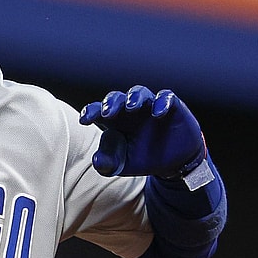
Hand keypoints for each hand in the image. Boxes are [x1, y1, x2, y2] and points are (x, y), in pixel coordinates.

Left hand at [80, 86, 205, 179]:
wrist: (173, 163)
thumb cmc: (143, 159)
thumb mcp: (123, 165)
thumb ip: (107, 163)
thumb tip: (96, 160)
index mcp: (114, 121)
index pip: (98, 111)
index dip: (91, 112)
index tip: (84, 120)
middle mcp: (130, 110)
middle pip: (117, 98)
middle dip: (111, 102)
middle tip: (107, 112)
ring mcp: (150, 106)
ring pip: (140, 92)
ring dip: (134, 97)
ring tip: (132, 107)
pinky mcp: (171, 106)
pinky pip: (166, 97)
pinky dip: (162, 101)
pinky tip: (158, 113)